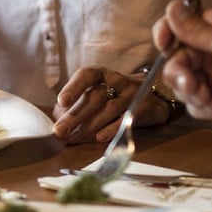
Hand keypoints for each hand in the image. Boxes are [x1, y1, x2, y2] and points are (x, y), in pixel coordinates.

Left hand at [51, 66, 168, 144]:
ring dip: (89, 126)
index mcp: (101, 74)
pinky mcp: (142, 108)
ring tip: (73, 138)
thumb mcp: (97, 93)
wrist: (153, 98)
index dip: (73, 87)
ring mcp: (131, 94)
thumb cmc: (115, 95)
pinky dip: (111, 129)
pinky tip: (99, 138)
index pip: (86, 75)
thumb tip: (58, 117)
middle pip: (94, 97)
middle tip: (60, 131)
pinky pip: (125, 119)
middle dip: (75, 115)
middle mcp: (116, 80)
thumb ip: (77, 103)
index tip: (61, 101)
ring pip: (108, 109)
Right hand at [152, 0, 211, 141]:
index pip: (183, 23)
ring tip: (201, 94)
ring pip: (181, 80)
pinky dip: (198, 104)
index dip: (168, 31)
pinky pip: (192, 102)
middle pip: (176, 55)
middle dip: (177, 68)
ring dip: (186, 87)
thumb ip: (198, 30)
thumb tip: (171, 8)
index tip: (162, 42)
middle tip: (188, 79)